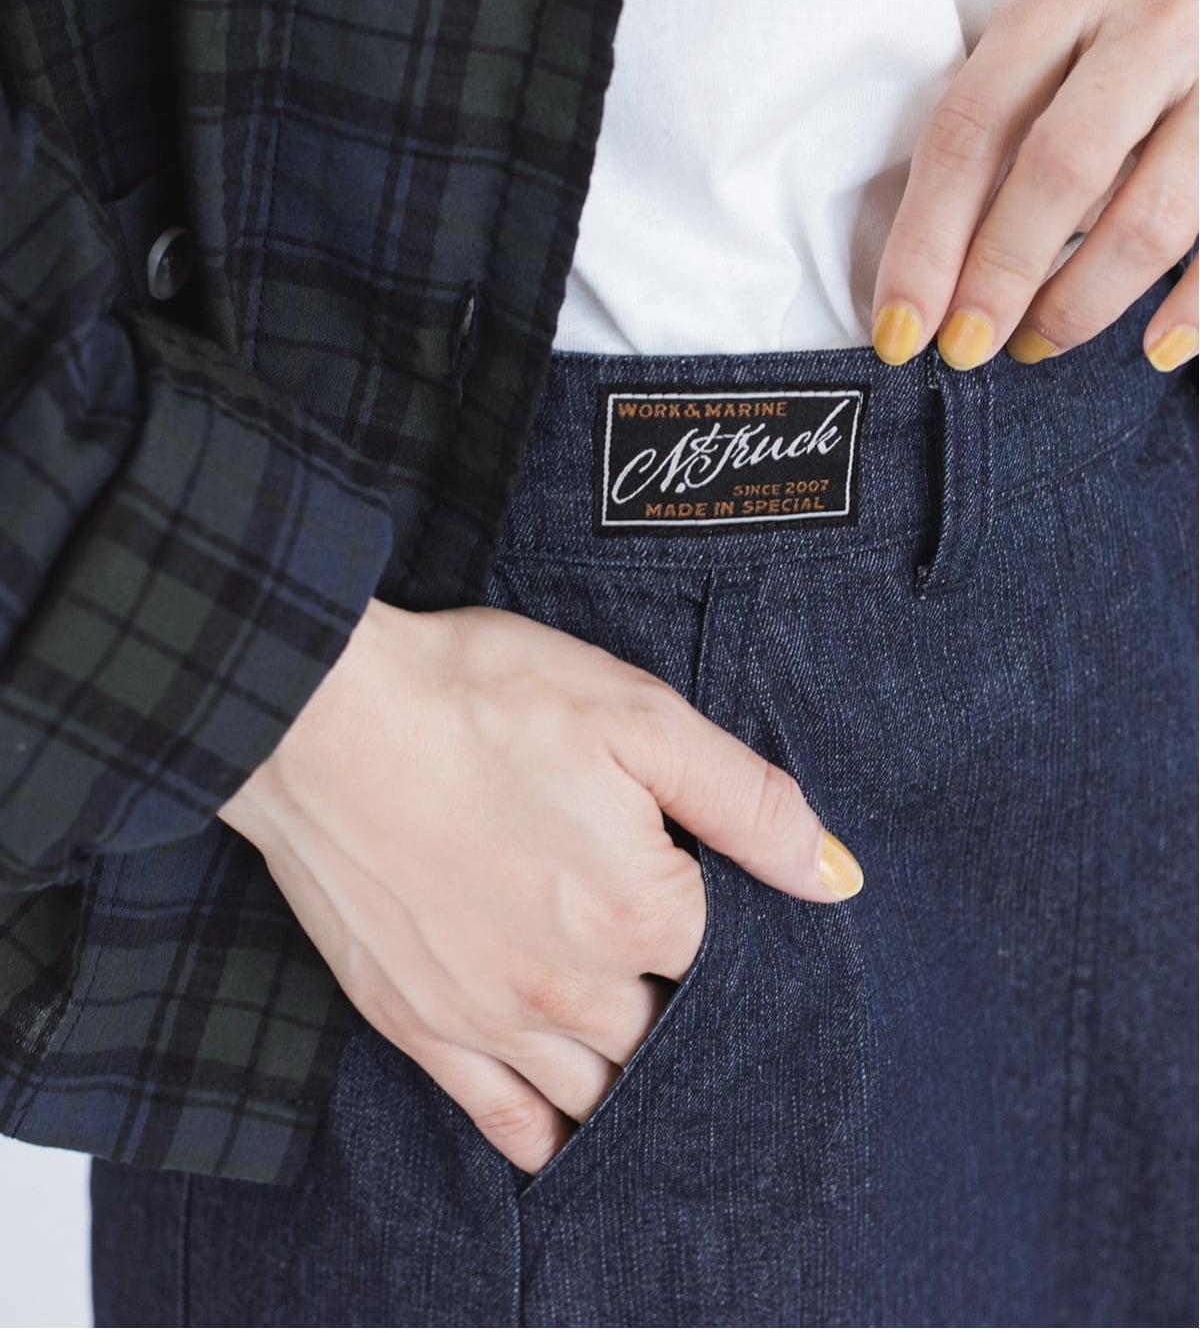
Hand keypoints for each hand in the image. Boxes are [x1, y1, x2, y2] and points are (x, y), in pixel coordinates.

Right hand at [218, 599, 860, 1173]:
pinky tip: (562, 1125)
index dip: (740, 939)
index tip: (727, 918)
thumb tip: (833, 877)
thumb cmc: (478, 698)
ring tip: (643, 1056)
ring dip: (629, 1076)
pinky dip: (544, 1130)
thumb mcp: (636, 716)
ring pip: (597, 1090)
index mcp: (641, 912)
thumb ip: (744, 802)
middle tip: (684, 984)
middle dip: (689, 1015)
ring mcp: (491, 1018)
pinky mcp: (419, 1025)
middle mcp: (573, 987)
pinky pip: (501, 1115)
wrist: (317, 715)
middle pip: (668, 1039)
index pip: (731, 965)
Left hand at [871, 0, 1197, 373]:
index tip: (899, 329)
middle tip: (966, 347)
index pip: (970, 129)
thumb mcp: (1023, 77)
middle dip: (1002, 273)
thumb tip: (918, 300)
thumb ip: (975, 161)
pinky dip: (1192, 308)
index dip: (927, 242)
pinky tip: (1155, 350)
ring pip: (1152, 215)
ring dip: (1082, 301)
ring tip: (1034, 343)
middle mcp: (1148, 27)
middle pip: (1063, 165)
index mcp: (1057, 5)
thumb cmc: (1081, 72)